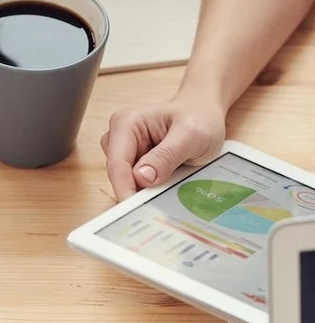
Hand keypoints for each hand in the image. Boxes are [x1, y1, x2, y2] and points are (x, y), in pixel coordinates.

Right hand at [102, 92, 226, 199]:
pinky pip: (134, 180)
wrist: (204, 113)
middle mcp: (118, 136)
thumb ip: (166, 156)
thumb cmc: (200, 118)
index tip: (135, 209)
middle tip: (161, 200)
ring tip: (173, 178)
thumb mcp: (191, 136)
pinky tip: (168, 179)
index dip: (124, 188)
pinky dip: (149, 186)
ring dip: (145, 187)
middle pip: (118, 174)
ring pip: (125, 180)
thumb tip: (141, 177)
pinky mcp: (131, 160)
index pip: (117, 163)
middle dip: (136, 188)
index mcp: (126, 123)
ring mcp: (123, 149)